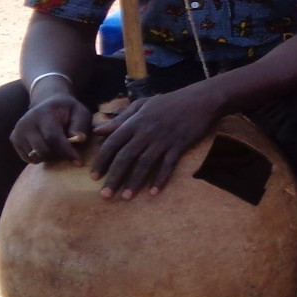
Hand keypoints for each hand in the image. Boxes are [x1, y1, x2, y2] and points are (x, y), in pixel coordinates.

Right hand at [11, 87, 93, 167]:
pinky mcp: (14, 139)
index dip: (66, 151)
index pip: (53, 137)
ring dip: (50, 157)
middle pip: (42, 150)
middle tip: (71, 154)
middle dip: (59, 156)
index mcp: (43, 114)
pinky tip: (49, 148)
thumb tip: (79, 139)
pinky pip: (28, 158)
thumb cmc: (67, 111)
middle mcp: (26, 123)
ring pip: (35, 156)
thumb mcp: (80, 112)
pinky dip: (40, 157)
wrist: (47, 102)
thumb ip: (81, 125)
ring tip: (60, 148)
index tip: (79, 162)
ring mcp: (17, 131)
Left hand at [89, 81, 223, 197]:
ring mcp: (164, 140)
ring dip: (135, 182)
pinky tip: (154, 192)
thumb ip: (121, 119)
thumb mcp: (142, 105)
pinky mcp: (180, 146)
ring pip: (145, 164)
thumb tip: (98, 131)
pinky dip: (161, 179)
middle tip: (105, 195)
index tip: (94, 177)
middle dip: (114, 177)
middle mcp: (146, 132)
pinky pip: (168, 165)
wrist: (201, 100)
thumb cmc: (170, 102)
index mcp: (135, 122)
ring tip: (126, 197)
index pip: (113, 144)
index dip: (102, 161)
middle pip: (126, 157)